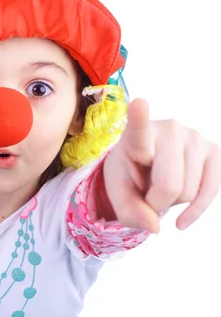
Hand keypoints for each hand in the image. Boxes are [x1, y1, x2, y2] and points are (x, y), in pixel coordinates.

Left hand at [103, 98, 220, 232]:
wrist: (143, 168)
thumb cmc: (128, 176)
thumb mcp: (118, 195)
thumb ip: (129, 212)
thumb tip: (154, 226)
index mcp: (135, 136)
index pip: (138, 128)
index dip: (139, 117)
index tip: (139, 103)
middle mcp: (168, 130)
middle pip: (169, 185)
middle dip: (156, 202)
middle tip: (145, 194)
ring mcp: (195, 138)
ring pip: (188, 192)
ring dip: (173, 202)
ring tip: (161, 186)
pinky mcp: (215, 151)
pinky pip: (211, 191)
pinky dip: (194, 211)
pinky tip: (181, 220)